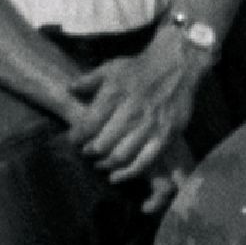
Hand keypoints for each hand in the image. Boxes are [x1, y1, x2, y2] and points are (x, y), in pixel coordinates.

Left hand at [68, 41, 198, 191]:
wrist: (175, 67)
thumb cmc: (139, 68)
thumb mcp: (110, 68)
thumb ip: (88, 80)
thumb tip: (70, 89)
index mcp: (113, 96)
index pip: (88, 124)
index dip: (76, 137)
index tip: (72, 140)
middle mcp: (130, 113)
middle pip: (102, 144)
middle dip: (90, 152)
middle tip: (86, 153)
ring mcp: (149, 127)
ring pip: (121, 156)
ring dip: (106, 164)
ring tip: (100, 164)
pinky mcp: (165, 137)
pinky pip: (144, 162)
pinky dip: (128, 173)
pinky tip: (117, 176)